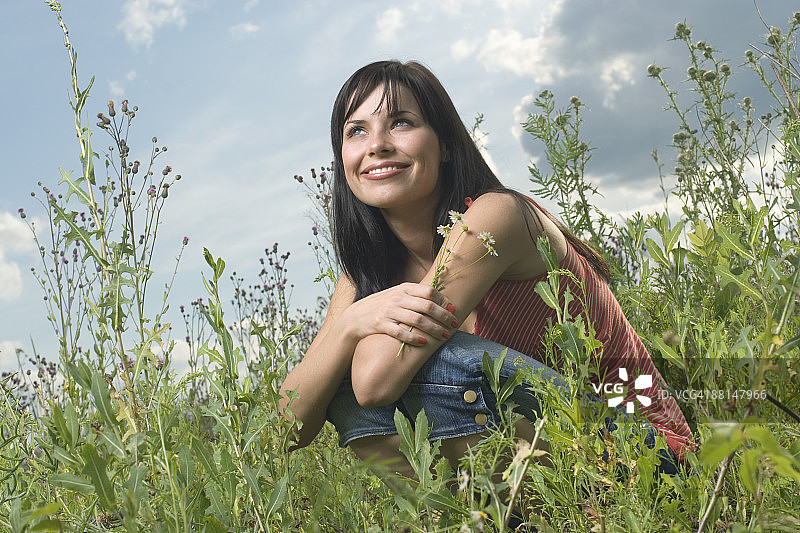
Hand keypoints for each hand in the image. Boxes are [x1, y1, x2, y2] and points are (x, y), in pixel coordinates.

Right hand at [343, 282, 457, 345]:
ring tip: (444, 336)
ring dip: (434, 329)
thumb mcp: (396, 295)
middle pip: (427, 306)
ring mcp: (388, 311)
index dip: (443, 301)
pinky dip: (414, 338)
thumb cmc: (381, 306)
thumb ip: (414, 295)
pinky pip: (401, 332)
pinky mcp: (380, 324)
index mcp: (403, 289)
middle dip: (444, 316)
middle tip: (455, 324)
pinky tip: (424, 343)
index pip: (429, 291)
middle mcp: (396, 298)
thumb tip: (439, 298)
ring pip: (417, 320)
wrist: (354, 317)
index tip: (454, 310)